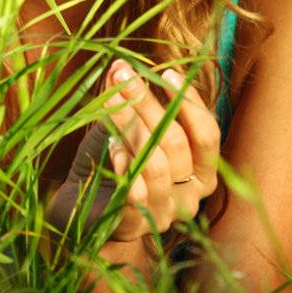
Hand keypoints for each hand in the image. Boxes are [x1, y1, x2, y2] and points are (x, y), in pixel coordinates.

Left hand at [50, 60, 220, 242]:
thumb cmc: (115, 162)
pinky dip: (122, 162)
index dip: (189, 103)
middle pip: (176, 142)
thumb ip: (133, 103)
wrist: (84, 210)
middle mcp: (191, 196)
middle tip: (122, 75)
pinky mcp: (136, 226)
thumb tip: (120, 66)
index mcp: (202, 172)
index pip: (207, 134)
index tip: (165, 73)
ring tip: (109, 102)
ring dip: (130, 126)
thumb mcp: (128, 128)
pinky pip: (135, 190)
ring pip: (155, 162)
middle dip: (147, 103)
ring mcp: (165, 213)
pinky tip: (110, 147)